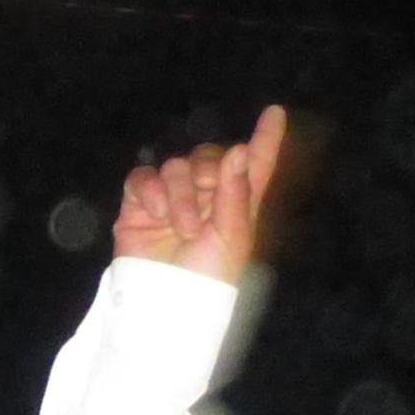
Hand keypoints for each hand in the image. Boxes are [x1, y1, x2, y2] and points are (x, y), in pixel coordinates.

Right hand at [112, 104, 288, 283]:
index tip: (275, 113)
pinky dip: (149, 190)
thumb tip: (240, 148)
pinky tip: (156, 212)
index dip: (266, 138)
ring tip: (181, 228)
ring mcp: (171, 199)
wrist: (166, 301)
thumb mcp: (231, 236)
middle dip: (207, 173)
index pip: (255, 163)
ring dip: (179, 194)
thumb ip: (236, 191)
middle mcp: (206, 197)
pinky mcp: (139, 205)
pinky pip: (142, 178)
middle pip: (208, 157)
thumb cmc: (208, 276)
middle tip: (206, 204)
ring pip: (175, 166)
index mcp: (238, 203)